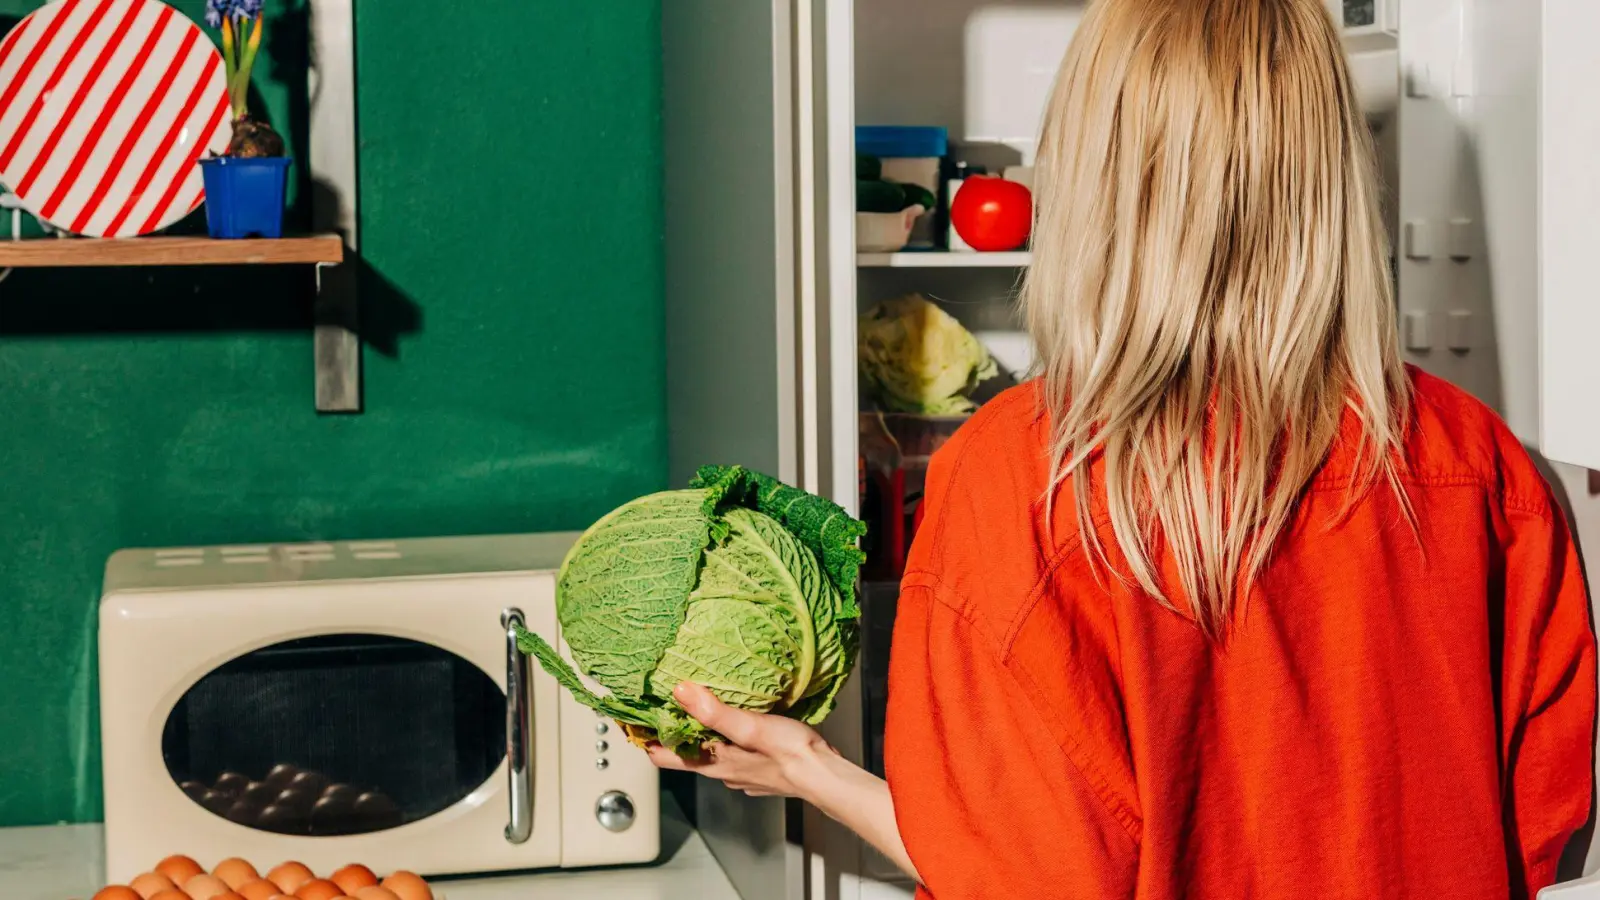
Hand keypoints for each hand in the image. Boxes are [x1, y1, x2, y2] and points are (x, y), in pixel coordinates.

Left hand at [646, 682, 838, 799]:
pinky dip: (723, 738)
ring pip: (708, 753)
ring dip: (698, 734)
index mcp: (714, 762)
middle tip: (659, 704)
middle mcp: (722, 771)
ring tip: (695, 707)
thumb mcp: (750, 726)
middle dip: (669, 730)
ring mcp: (740, 772)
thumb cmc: (792, 754)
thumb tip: (681, 692)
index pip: (661, 756)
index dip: (642, 737)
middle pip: (682, 754)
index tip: (629, 720)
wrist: (825, 776)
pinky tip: (735, 724)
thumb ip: (714, 712)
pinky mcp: (758, 769)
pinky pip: (730, 753)